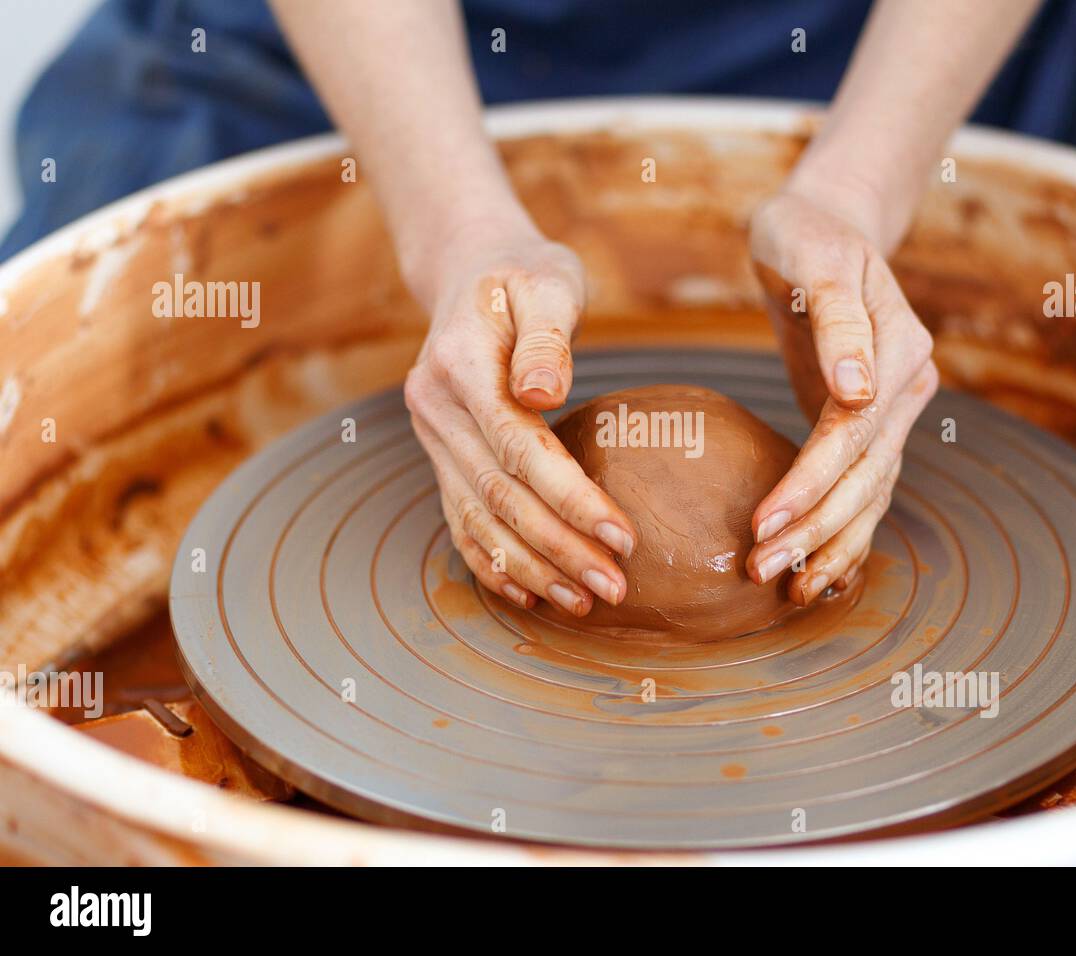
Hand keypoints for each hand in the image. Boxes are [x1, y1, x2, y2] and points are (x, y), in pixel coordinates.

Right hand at [402, 216, 636, 615]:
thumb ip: (547, 337)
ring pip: (478, 519)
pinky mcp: (442, 455)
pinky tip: (531, 595)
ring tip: (585, 602)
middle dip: (558, 548)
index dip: (570, 497)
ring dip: (531, 568)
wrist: (469, 268)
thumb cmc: (523, 273)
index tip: (624, 536)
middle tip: (614, 587)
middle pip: (499, 496)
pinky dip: (493, 563)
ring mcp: (432, 437)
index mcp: (459, 366)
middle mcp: (435, 409)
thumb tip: (545, 392)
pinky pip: (460, 520)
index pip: (519, 448)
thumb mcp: (545, 282)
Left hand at [746, 187, 936, 603]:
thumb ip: (838, 319)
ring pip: (872, 493)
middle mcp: (907, 386)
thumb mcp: (814, 257)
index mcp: (900, 348)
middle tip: (759, 570)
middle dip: (815, 530)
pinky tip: (817, 574)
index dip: (810, 482)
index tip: (762, 523)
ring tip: (788, 591)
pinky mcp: (869, 426)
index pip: (854, 433)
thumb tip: (856, 392)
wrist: (823, 228)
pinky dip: (843, 533)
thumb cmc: (807, 236)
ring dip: (832, 546)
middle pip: (866, 475)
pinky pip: (864, 488)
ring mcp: (894, 410)